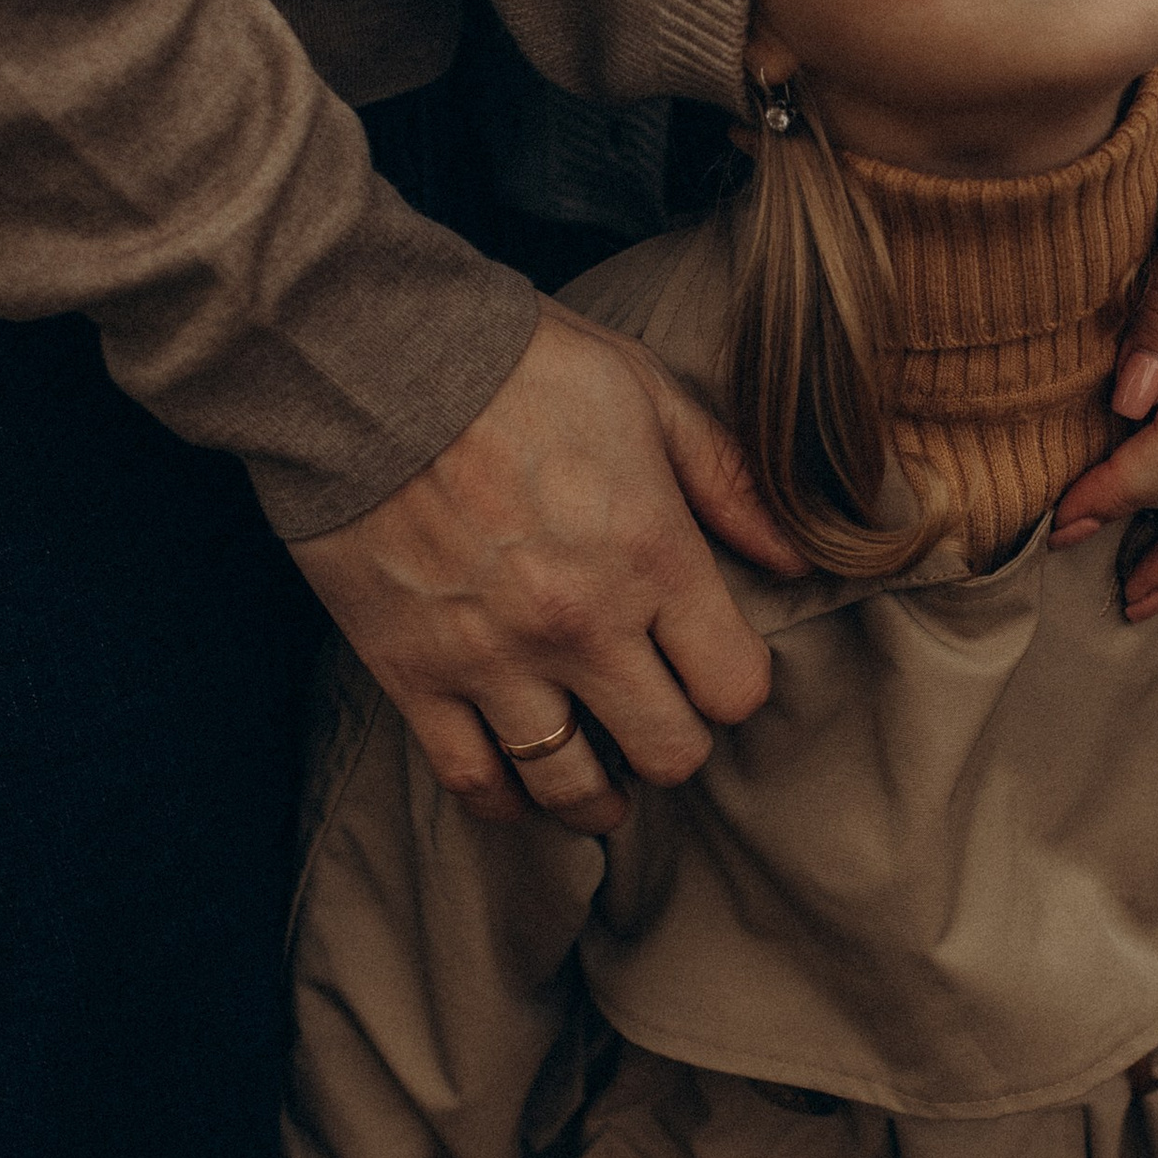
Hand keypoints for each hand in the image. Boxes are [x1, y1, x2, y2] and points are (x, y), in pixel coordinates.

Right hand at [290, 304, 802, 832]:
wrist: (364, 359)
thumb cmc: (513, 363)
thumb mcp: (645, 394)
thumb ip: (728, 481)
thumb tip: (794, 558)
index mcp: (652, 556)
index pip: (734, 687)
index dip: (733, 685)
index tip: (711, 667)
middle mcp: (582, 625)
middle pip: (667, 752)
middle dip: (675, 744)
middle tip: (657, 718)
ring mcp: (494, 658)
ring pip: (571, 787)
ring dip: (597, 796)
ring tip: (601, 785)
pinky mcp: (414, 673)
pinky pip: (471, 779)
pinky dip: (504, 798)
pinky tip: (520, 784)